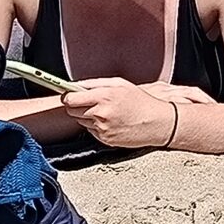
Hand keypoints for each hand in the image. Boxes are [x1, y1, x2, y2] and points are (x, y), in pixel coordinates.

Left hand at [60, 77, 199, 148]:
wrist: (157, 123)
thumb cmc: (140, 101)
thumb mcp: (119, 84)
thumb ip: (95, 83)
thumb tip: (76, 85)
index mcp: (102, 97)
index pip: (70, 99)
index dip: (67, 97)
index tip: (67, 95)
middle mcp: (100, 114)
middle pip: (72, 112)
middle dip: (76, 107)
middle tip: (87, 102)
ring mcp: (102, 129)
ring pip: (82, 122)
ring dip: (87, 116)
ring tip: (105, 111)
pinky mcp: (105, 140)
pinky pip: (92, 131)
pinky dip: (96, 126)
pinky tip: (110, 121)